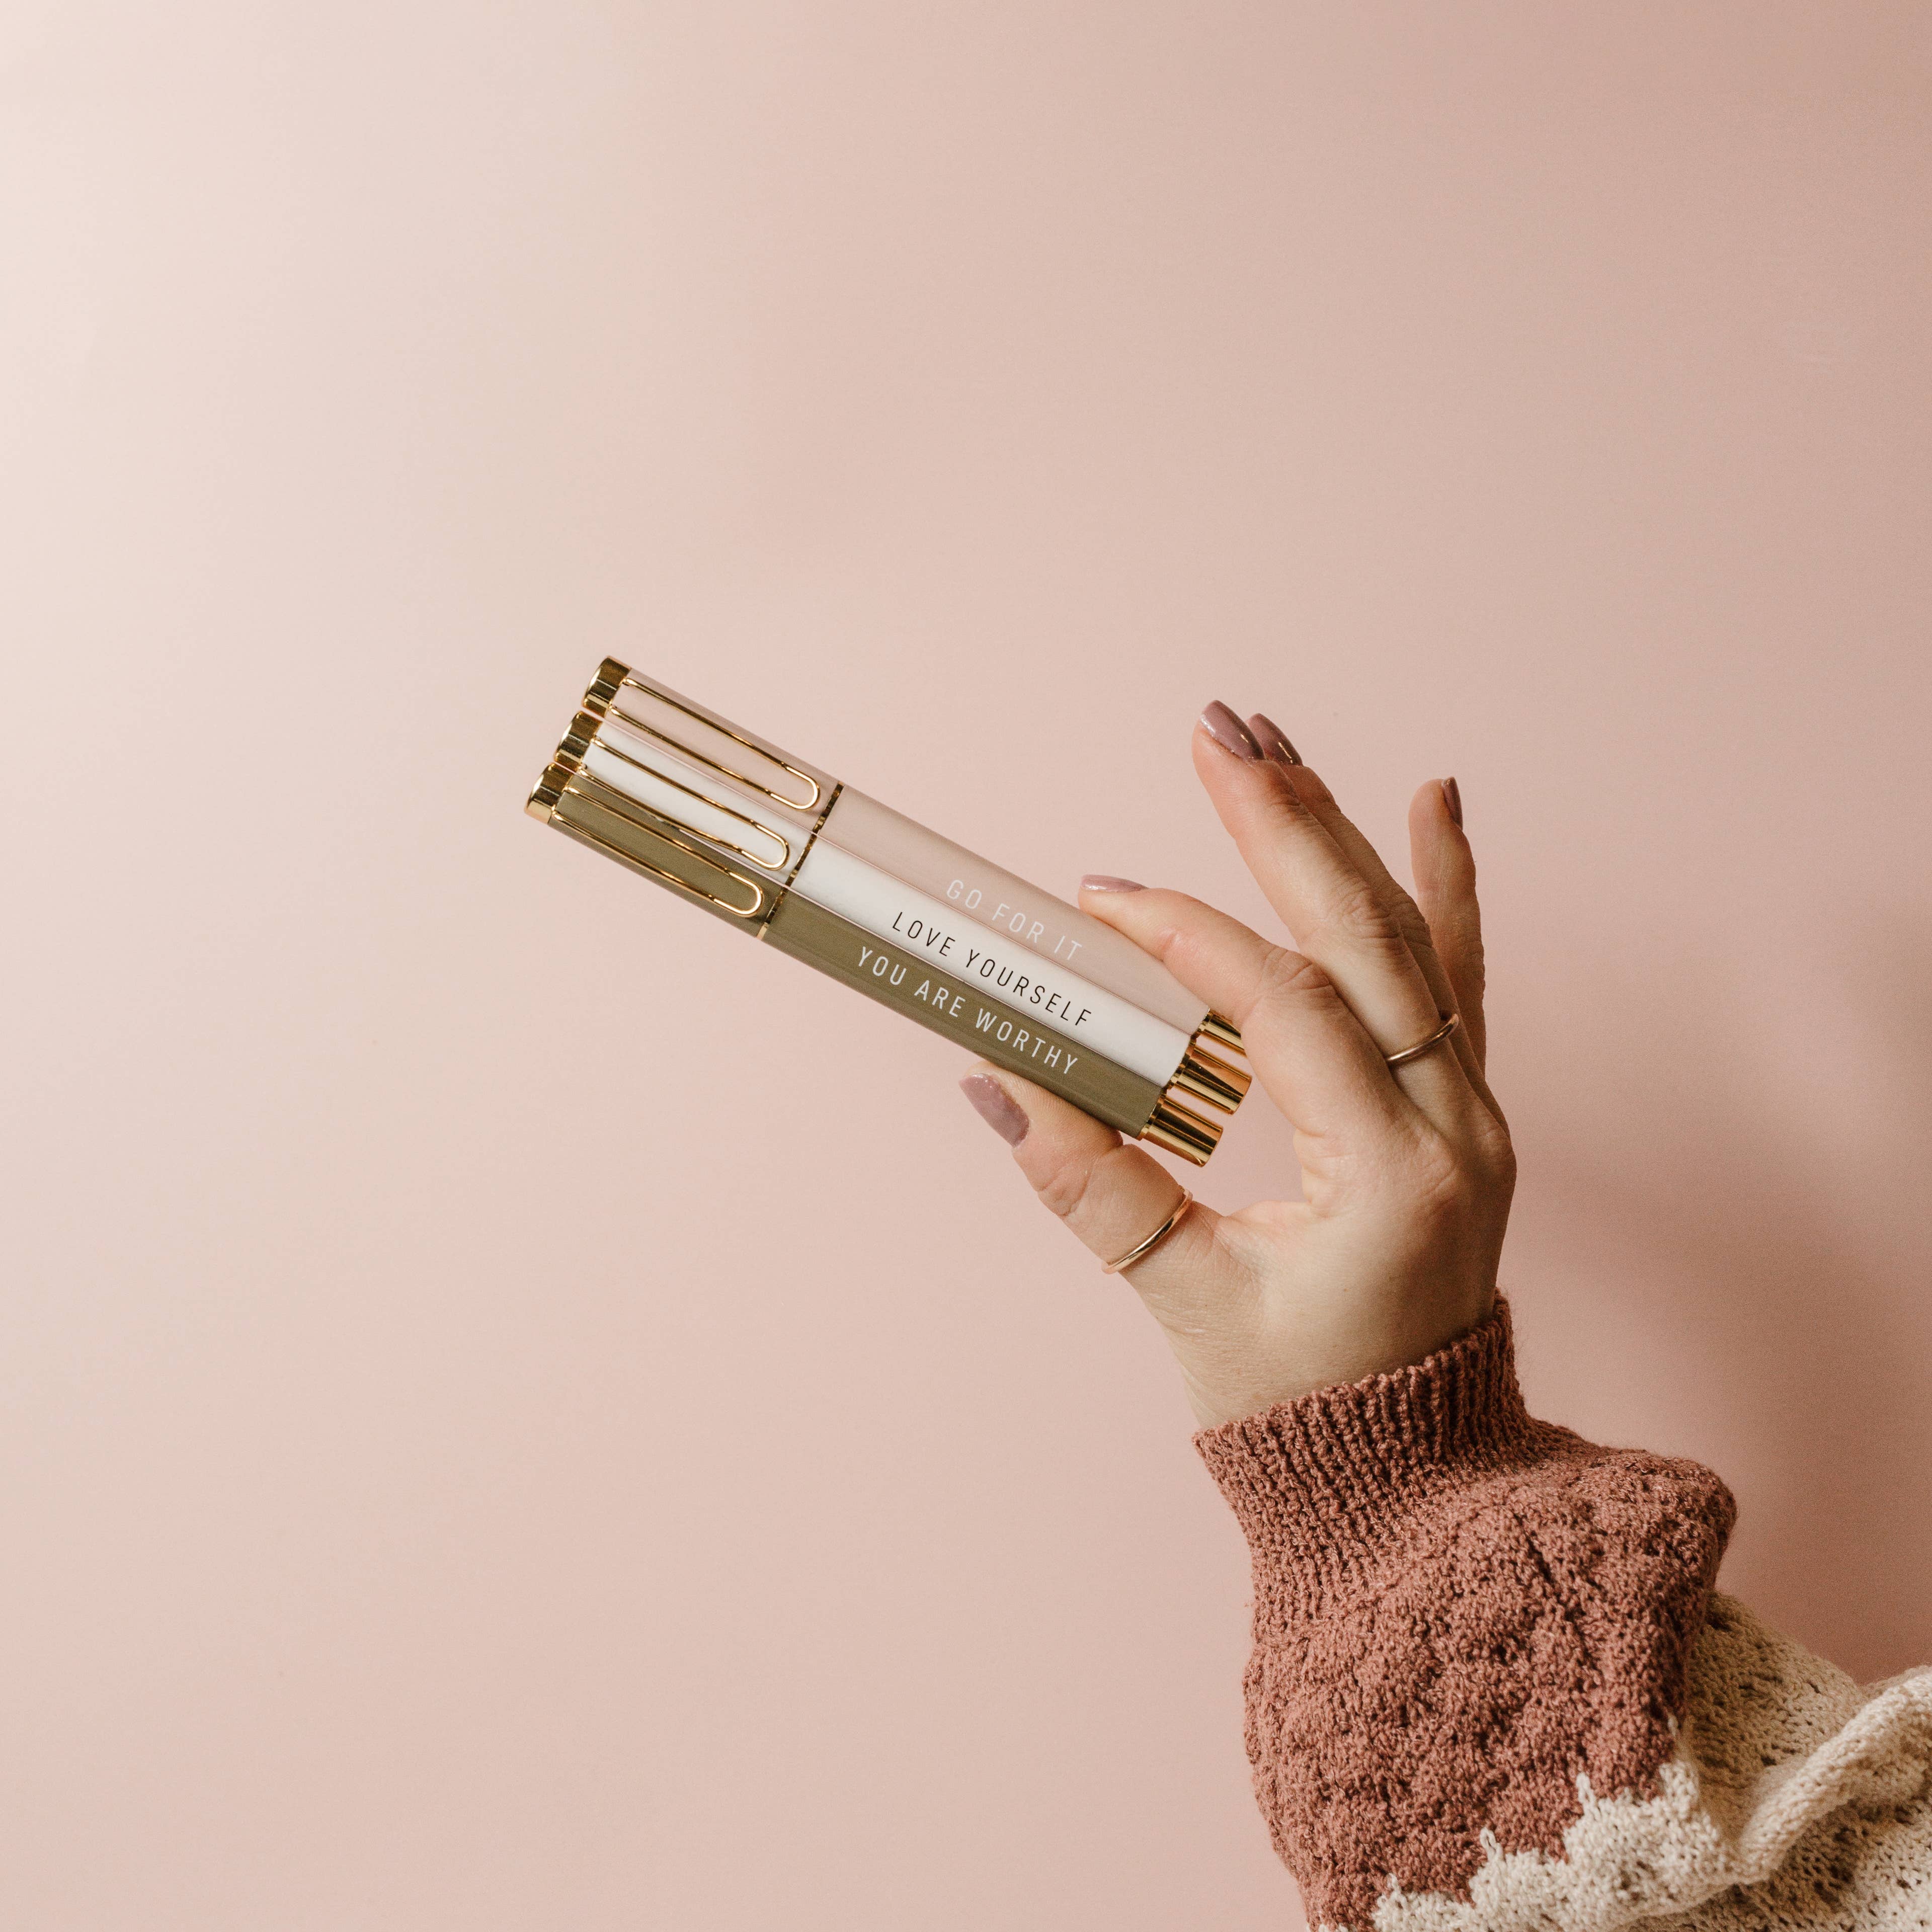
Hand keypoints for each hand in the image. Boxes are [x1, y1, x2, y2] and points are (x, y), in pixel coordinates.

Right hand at [958, 703, 1514, 1428]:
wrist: (1417, 1479)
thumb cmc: (1302, 1408)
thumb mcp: (1184, 1302)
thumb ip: (1092, 1187)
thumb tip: (999, 1082)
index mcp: (1388, 1176)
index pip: (1284, 1008)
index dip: (1187, 939)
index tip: (1102, 902)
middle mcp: (1453, 1128)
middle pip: (1367, 939)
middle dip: (1284, 826)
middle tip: (1218, 734)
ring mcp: (1472, 1112)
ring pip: (1414, 939)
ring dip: (1340, 834)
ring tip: (1278, 744)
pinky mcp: (1462, 1106)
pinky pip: (1456, 974)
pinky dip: (1444, 884)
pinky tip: (1436, 798)